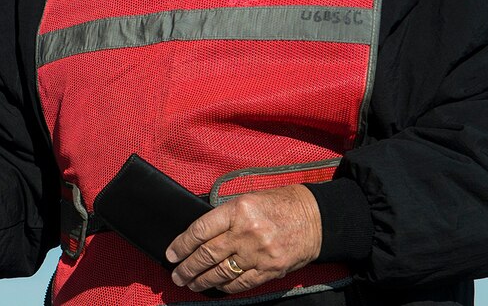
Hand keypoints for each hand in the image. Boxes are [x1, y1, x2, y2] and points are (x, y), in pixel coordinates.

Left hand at [166, 185, 321, 293]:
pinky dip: (226, 287)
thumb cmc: (279, 204)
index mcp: (237, 210)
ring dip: (202, 280)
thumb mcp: (247, 199)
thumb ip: (224, 215)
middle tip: (176, 275)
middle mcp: (246, 232)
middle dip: (188, 267)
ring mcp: (259, 254)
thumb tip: (200, 235)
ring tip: (190, 283)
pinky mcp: (270, 270)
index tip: (171, 254)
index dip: (181, 245)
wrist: (316, 218)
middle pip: (207, 254)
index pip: (200, 230)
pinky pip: (242, 283)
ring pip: (222, 272)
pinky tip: (215, 287)